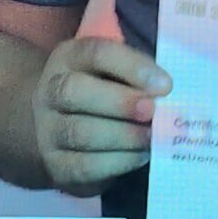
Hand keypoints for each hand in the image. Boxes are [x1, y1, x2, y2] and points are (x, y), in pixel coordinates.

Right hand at [33, 36, 168, 194]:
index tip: (165, 85)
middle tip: (153, 112)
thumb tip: (169, 91)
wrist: (58, 131)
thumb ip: (137, 75)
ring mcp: (47, 130)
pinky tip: (140, 156)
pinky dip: (117, 162)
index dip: (131, 66)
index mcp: (69, 58)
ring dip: (123, 136)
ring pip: (79, 132)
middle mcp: (50, 91)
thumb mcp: (112, 73)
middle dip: (120, 102)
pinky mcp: (55, 166)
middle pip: (74, 91)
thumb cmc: (101, 94)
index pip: (95, 52)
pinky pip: (83, 165)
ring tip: (151, 137)